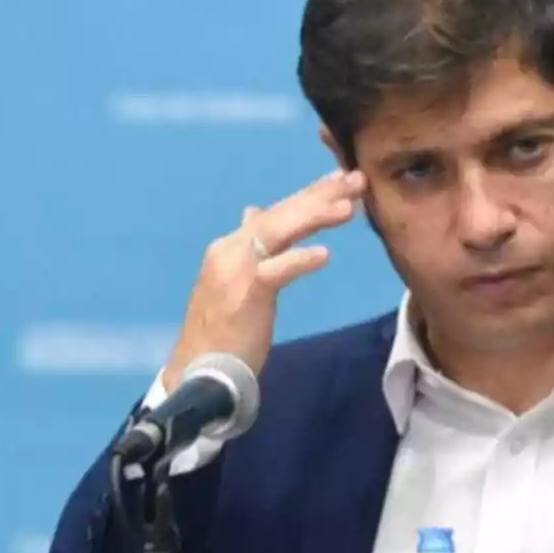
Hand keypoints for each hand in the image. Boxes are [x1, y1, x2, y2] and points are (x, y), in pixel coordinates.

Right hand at [161, 168, 367, 391]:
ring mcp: (235, 271)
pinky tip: (325, 254)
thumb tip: (255, 212)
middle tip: (356, 179)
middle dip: (319, 195)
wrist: (198, 373)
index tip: (340, 180)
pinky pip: (276, 271)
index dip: (308, 195)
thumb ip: (250, 249)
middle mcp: (230, 250)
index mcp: (231, 247)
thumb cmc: (221, 334)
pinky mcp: (244, 295)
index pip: (275, 213)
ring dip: (314, 216)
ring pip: (277, 232)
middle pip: (280, 215)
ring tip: (348, 207)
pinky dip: (299, 260)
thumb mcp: (235, 282)